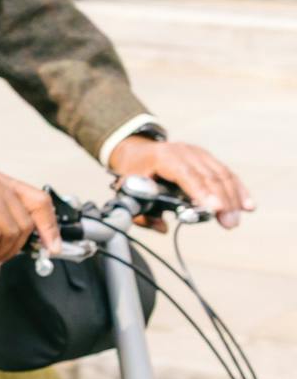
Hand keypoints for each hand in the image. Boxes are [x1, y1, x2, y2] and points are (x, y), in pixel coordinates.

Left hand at [107, 132, 251, 231]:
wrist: (138, 150)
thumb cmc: (135, 172)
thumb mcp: (130, 190)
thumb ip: (142, 213)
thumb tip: (163, 228)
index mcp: (162, 157)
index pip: (185, 173)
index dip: (201, 191)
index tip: (215, 208)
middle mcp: (183, 151)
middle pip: (208, 175)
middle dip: (221, 200)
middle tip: (229, 222)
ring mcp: (197, 153)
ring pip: (221, 174)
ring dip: (232, 198)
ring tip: (235, 220)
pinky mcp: (207, 158)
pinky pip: (226, 173)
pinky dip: (237, 190)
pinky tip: (248, 205)